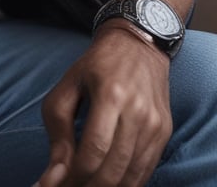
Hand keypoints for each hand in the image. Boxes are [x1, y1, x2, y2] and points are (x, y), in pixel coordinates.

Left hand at [35, 21, 171, 186]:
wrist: (139, 43)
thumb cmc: (97, 64)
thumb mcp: (68, 86)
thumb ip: (58, 130)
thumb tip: (52, 177)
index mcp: (110, 95)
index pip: (93, 153)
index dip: (73, 177)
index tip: (56, 185)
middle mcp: (138, 112)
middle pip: (112, 171)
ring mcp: (155, 124)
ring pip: (131, 178)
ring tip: (85, 185)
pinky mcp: (164, 132)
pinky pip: (146, 172)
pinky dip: (125, 185)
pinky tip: (106, 182)